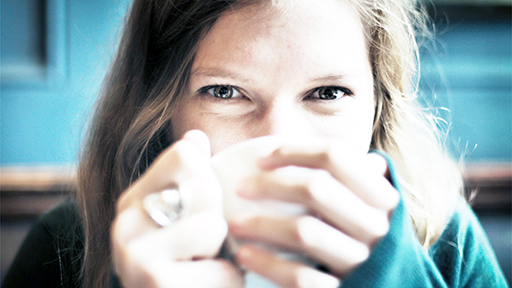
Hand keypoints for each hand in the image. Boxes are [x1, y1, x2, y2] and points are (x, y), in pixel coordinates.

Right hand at [111, 130, 243, 287]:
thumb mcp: (184, 217)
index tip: (200, 209)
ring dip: (222, 253)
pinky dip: (225, 283)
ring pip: (213, 225)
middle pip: (204, 185)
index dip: (209, 180)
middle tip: (201, 247)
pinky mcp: (155, 283)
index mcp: (133, 198)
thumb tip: (196, 134)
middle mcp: (124, 221)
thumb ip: (189, 178)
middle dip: (217, 219)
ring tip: (202, 268)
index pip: (186, 155)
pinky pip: (221, 268)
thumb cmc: (185, 264)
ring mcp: (135, 254)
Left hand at [229, 140, 398, 287]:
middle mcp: (376, 226)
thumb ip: (361, 182)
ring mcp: (361, 261)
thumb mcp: (372, 209)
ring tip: (235, 224)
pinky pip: (300, 276)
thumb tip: (359, 157)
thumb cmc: (369, 242)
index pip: (335, 156)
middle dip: (269, 184)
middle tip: (241, 187)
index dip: (293, 152)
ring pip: (304, 231)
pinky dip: (268, 264)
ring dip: (261, 224)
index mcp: (382, 197)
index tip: (261, 160)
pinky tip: (244, 255)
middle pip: (316, 189)